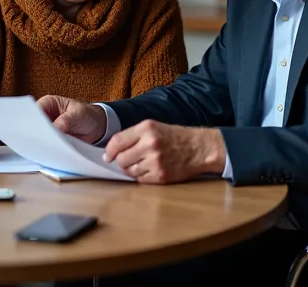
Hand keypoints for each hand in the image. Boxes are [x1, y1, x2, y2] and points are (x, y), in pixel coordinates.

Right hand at [37, 94, 107, 143]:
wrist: (98, 127)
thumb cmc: (87, 114)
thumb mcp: (78, 114)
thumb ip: (65, 121)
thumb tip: (54, 129)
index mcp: (48, 103)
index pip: (35, 110)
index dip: (33, 120)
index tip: (36, 130)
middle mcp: (46, 115)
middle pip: (34, 124)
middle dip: (37, 132)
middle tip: (41, 141)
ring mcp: (48, 128)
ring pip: (39, 135)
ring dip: (43, 141)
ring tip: (46, 148)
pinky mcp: (52, 139)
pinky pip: (47, 143)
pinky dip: (49, 147)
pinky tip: (51, 151)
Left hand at [104, 120, 226, 183]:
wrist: (199, 149)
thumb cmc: (173, 137)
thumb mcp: (153, 127)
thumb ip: (132, 136)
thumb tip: (111, 151)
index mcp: (146, 129)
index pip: (117, 141)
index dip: (109, 151)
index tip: (108, 156)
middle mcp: (150, 144)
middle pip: (121, 159)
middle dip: (121, 161)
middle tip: (129, 160)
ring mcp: (156, 161)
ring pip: (129, 171)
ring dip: (132, 169)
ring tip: (142, 164)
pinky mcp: (161, 176)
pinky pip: (140, 180)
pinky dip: (142, 177)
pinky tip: (150, 170)